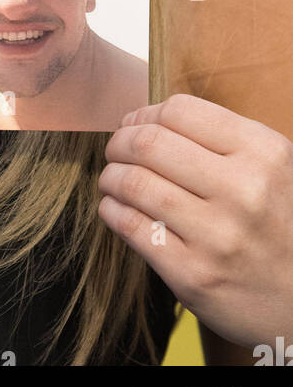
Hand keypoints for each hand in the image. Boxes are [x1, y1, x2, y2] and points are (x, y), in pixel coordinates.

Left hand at [97, 93, 292, 349]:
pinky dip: (112, 210)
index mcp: (265, 153)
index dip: (146, 113)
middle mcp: (243, 190)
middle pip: (148, 143)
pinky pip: (130, 227)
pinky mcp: (194, 276)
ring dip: (111, 176)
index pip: (180, 110)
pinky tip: (115, 207)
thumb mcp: (276, 170)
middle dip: (120, 142)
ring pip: (133, 183)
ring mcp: (217, 236)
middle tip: (117, 150)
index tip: (136, 124)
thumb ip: (224, 141)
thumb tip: (148, 118)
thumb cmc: (282, 227)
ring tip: (113, 179)